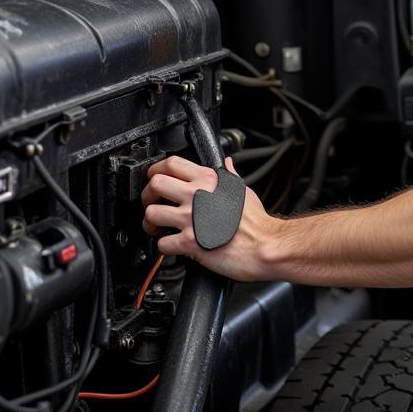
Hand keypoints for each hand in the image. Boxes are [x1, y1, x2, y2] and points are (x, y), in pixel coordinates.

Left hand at [141, 155, 279, 280]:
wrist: (264, 246)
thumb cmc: (256, 222)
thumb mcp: (243, 190)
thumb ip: (229, 176)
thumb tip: (227, 164)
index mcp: (209, 180)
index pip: (171, 164)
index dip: (156, 171)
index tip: (155, 179)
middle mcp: (198, 195)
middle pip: (155, 184)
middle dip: (148, 196)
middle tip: (154, 204)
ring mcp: (192, 218)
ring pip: (151, 214)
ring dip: (151, 224)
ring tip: (159, 228)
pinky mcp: (189, 242)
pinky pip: (161, 243)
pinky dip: (164, 247)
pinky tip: (173, 245)